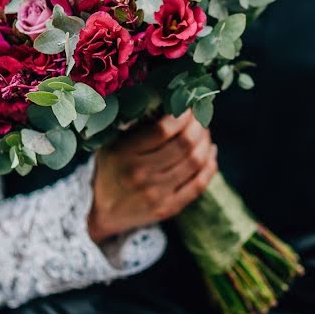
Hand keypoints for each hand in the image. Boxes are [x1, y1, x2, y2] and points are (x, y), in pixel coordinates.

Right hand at [88, 111, 217, 242]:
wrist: (103, 212)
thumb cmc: (111, 169)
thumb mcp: (111, 144)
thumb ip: (133, 125)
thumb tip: (169, 100)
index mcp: (124, 154)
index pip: (163, 130)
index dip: (182, 114)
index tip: (188, 104)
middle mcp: (140, 175)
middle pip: (184, 144)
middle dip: (198, 125)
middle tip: (200, 116)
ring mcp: (156, 194)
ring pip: (195, 162)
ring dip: (206, 142)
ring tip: (204, 132)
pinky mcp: (169, 208)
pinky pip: (199, 184)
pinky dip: (210, 165)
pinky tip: (210, 152)